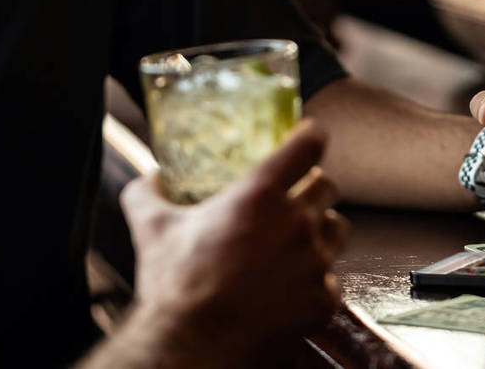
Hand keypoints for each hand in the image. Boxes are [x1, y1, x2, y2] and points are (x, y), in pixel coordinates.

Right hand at [119, 120, 348, 360]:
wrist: (194, 348)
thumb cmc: (175, 288)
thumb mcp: (152, 230)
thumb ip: (148, 194)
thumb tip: (149, 178)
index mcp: (260, 195)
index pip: (308, 145)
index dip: (310, 136)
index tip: (307, 137)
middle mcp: (296, 222)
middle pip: (327, 186)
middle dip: (312, 187)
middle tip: (293, 198)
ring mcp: (314, 262)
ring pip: (336, 229)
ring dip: (321, 230)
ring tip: (296, 242)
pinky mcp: (323, 299)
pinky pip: (332, 278)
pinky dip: (315, 280)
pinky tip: (292, 286)